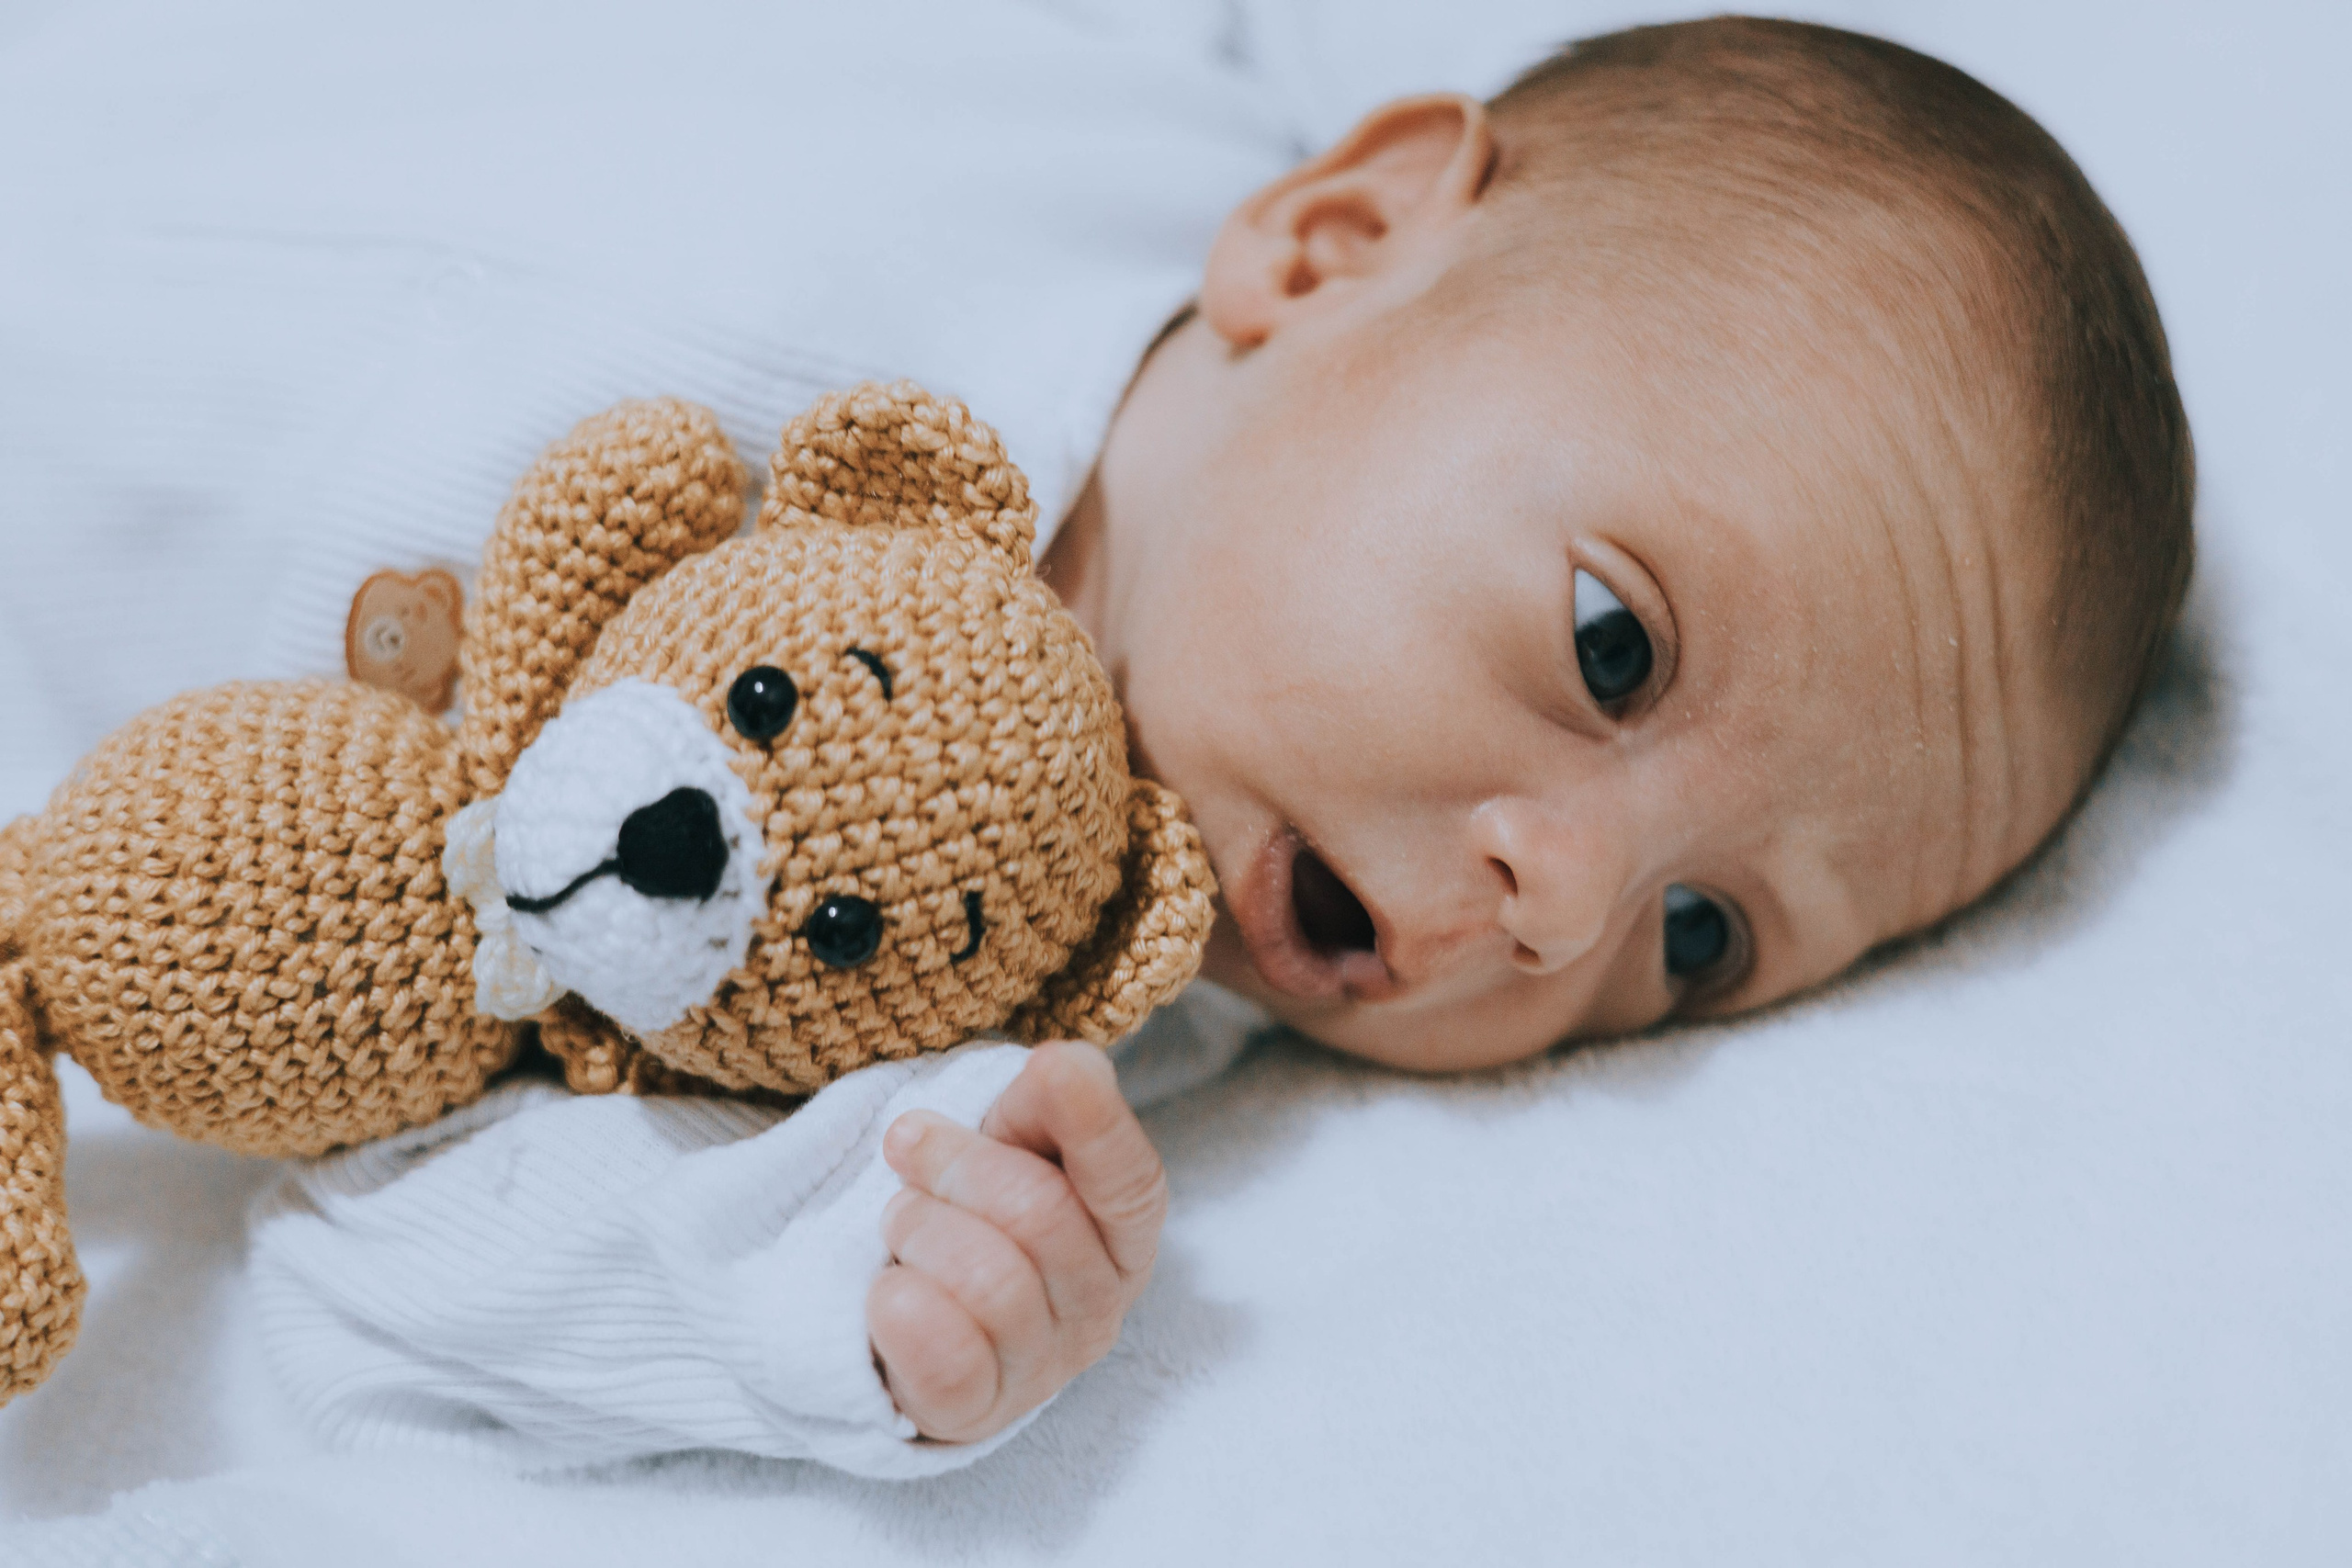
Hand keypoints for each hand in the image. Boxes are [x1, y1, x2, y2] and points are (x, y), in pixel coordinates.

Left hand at [870, 1041, 1167, 1443]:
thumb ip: (1041, 1103)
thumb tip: (1068, 1064)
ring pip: (990, 1281)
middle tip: (907, 1146)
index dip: (1096, 1120)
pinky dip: (900, 1305)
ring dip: (918, 1228)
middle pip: (1040, 1214)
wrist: (911, 1313)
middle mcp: (1101, 1304)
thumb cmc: (972, 1210)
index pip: (1131, 1179)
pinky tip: (888, 1286)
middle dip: (955, 1163)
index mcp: (1123, 1229)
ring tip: (899, 1221)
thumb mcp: (1008, 1141)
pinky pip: (945, 1356)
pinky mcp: (978, 1410)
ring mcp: (1044, 1366)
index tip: (1049, 1064)